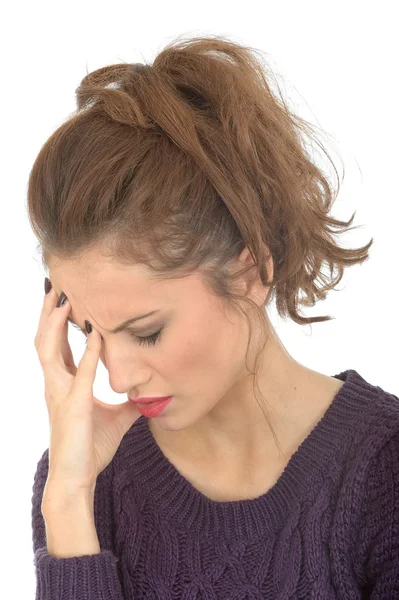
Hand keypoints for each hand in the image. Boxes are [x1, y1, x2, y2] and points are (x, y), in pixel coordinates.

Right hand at [34, 285, 140, 496]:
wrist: (77, 479)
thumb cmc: (91, 448)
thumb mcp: (116, 418)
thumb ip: (129, 401)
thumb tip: (148, 393)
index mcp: (64, 384)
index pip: (58, 345)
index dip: (58, 321)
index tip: (65, 297)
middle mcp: (56, 384)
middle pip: (45, 339)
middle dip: (49, 311)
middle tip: (55, 284)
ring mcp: (60, 393)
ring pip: (48, 349)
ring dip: (55, 322)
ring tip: (63, 297)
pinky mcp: (72, 406)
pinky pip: (79, 373)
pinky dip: (87, 352)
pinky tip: (95, 333)